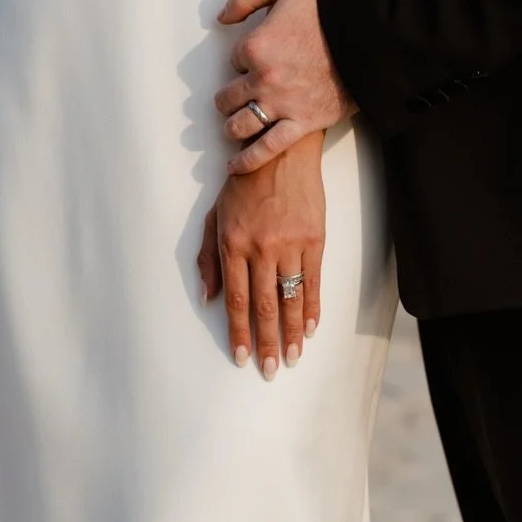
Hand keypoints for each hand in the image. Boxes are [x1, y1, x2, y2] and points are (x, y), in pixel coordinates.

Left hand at [196, 133, 324, 377]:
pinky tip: (310, 328)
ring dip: (292, 333)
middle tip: (269, 370)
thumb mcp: (214, 217)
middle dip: (266, 342)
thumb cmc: (242, 185)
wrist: (280, 151)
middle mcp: (261, 248)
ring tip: (292, 357)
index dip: (239, 332)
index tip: (242, 357)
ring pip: (290, 299)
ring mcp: (290, 244)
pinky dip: (312, 307)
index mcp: (232, 244)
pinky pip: (313, 281)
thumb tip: (207, 299)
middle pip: (264, 306)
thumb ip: (208, 259)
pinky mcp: (314, 238)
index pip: (236, 300)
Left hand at [216, 0, 351, 174]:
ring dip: (233, 126)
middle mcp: (263, 79)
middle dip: (229, 97)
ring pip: (241, 125)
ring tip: (235, 126)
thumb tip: (221, 19)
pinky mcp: (303, 123)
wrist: (371, 33)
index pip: (233, 60)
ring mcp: (282, 105)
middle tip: (235, 97)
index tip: (258, 56)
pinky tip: (234, 167)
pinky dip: (247, 161)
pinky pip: (268, 148)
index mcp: (255, 46)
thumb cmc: (329, 5)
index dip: (244, 58)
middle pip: (229, 97)